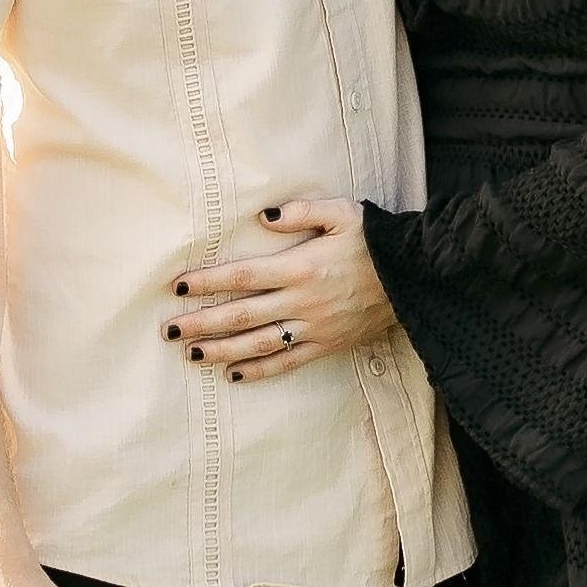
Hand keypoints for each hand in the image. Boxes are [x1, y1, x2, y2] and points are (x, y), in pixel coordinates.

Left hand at [168, 198, 397, 380]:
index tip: (178, 287)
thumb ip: (301, 212)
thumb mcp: (342, 213)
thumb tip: (264, 216)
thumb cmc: (376, 241)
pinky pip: (288, 363)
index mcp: (301, 267)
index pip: (243, 277)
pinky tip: (233, 375)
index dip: (208, 283)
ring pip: (259, 343)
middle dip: (202, 323)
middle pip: (241, 315)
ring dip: (222, 350)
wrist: (417, 277)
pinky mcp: (327, 345)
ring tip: (191, 354)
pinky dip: (260, 371)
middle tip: (168, 329)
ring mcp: (314, 328)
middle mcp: (302, 302)